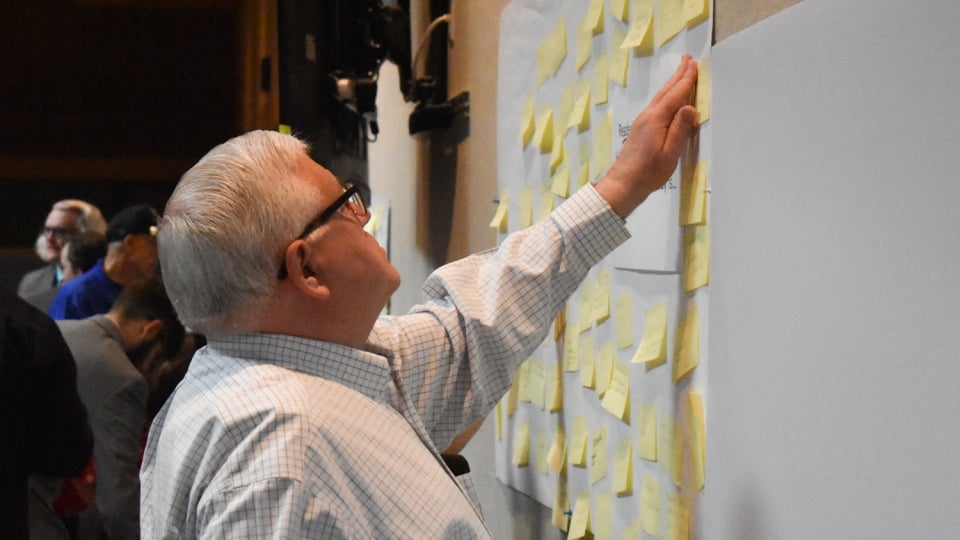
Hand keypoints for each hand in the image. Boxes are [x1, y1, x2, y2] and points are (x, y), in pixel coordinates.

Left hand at [596, 55, 698, 216]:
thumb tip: (690, 106)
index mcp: (657, 119)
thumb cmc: (649, 172)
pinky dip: (666, 95)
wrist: (623, 183)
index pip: (676, 94)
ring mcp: (642, 121)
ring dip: (671, 84)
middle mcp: (648, 116)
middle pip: (666, 91)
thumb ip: (680, 129)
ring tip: (680, 72)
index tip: (694, 64)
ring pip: (660, 97)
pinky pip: (656, 105)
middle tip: (687, 58)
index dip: (686, 79)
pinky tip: (668, 98)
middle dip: (678, 75)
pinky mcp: (640, 128)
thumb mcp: (670, 153)